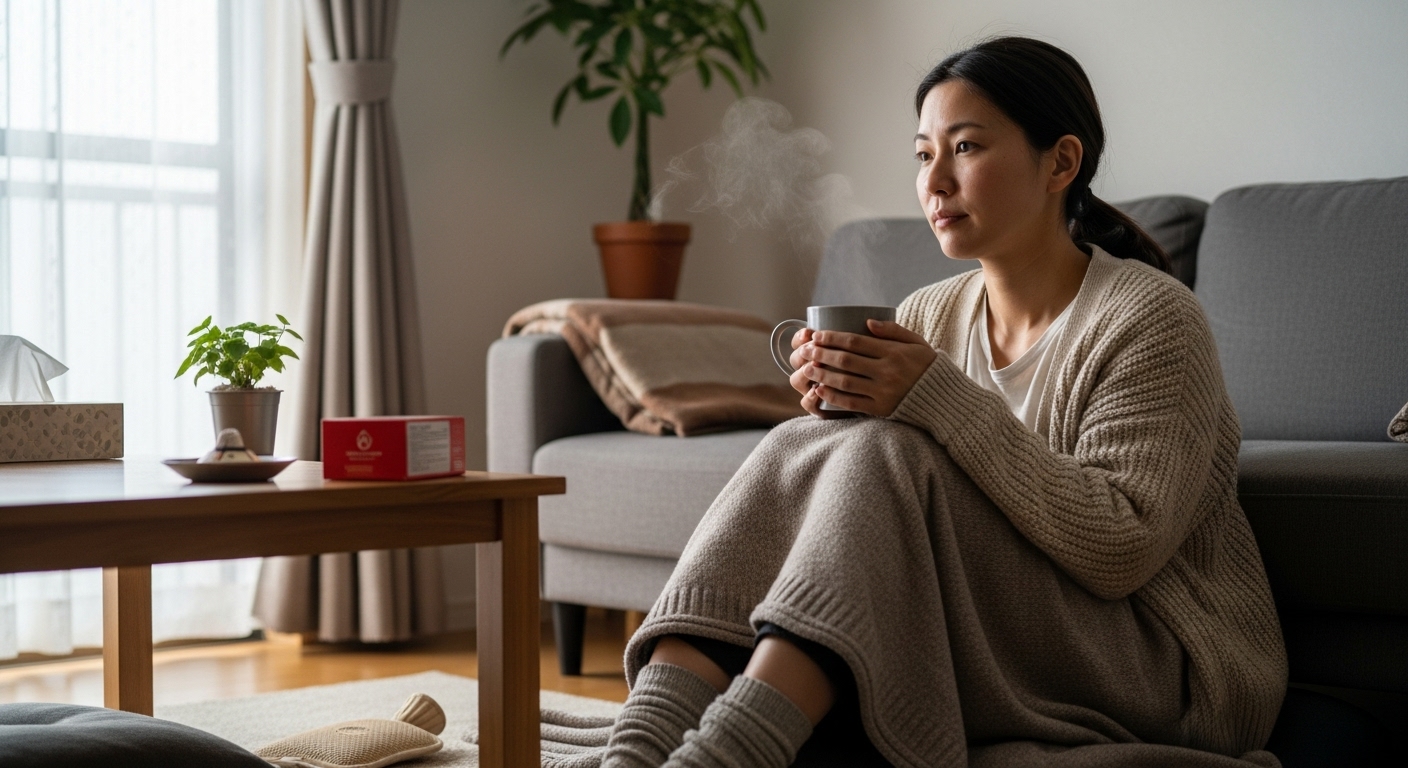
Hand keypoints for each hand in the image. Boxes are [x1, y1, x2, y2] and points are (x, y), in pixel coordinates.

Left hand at [787, 320, 936, 417]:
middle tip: (806, 350)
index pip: (856, 342)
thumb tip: (866, 321)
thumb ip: (892, 330)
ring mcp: (882, 392)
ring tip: (807, 369)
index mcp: (893, 352)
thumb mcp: (916, 342)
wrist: (943, 398)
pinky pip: (851, 403)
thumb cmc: (926, 366)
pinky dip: (833, 397)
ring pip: (845, 382)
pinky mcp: (880, 409)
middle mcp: (887, 372)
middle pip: (846, 361)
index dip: (832, 338)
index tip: (817, 335)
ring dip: (822, 375)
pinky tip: (819, 390)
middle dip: (822, 354)